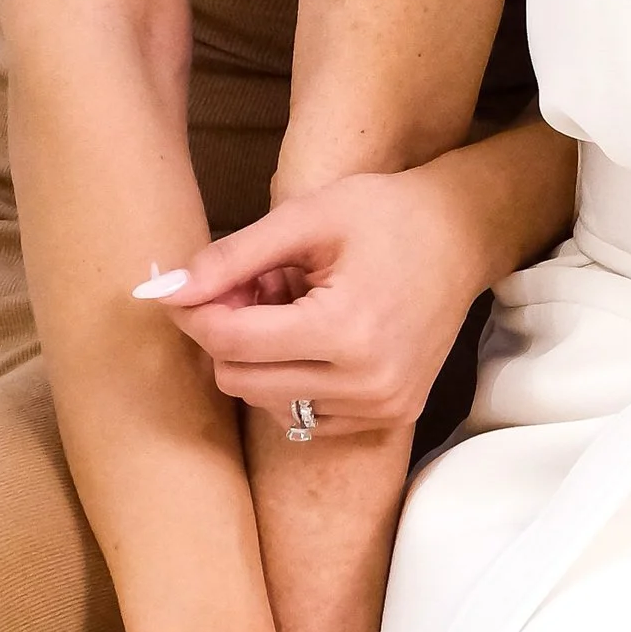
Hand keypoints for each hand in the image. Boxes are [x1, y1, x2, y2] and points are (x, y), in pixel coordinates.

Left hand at [145, 164, 497, 432]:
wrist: (466, 235)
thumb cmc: (388, 214)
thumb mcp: (308, 217)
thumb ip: (233, 256)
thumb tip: (163, 291)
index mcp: (346, 329)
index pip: (231, 342)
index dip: (195, 310)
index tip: (190, 284)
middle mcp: (367, 382)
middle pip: (239, 380)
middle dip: (229, 333)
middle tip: (253, 287)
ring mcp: (382, 406)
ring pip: (267, 404)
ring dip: (260, 359)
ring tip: (291, 309)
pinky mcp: (390, 416)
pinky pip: (305, 417)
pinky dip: (292, 381)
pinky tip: (315, 338)